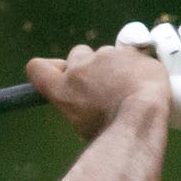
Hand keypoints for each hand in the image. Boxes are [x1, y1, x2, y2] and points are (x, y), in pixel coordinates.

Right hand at [26, 43, 168, 140]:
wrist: (143, 114)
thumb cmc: (113, 129)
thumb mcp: (84, 125)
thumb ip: (76, 104)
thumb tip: (79, 99)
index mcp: (63, 90)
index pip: (37, 68)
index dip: (45, 69)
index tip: (55, 74)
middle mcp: (79, 69)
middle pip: (75, 55)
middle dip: (86, 64)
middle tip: (101, 83)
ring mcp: (104, 56)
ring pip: (104, 54)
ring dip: (112, 65)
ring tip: (126, 86)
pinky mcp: (128, 51)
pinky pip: (128, 54)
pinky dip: (133, 65)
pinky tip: (142, 81)